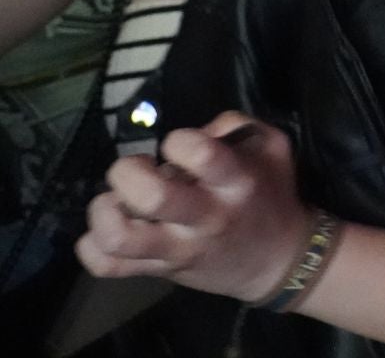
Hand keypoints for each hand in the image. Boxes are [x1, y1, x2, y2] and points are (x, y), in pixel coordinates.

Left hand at [75, 114, 310, 303]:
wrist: (278, 260)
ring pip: (119, 237)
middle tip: (138, 170)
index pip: (201, 154)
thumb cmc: (271, 196)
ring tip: (115, 201)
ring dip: (105, 211)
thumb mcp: (273, 148)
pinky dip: (92, 247)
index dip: (179, 141)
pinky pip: (107, 266)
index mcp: (236, 182)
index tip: (179, 146)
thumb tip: (193, 130)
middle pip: (151, 196)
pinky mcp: (158, 271)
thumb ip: (236, 126)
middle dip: (129, 172)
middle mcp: (205, 218)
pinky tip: (108, 229)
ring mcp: (178, 250)